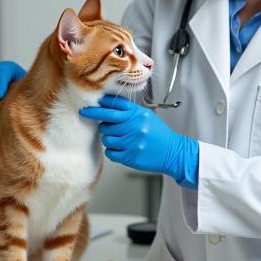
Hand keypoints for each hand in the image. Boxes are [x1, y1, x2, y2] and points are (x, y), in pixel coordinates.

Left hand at [79, 95, 198, 188]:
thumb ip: (128, 111)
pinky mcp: (129, 156)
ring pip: (106, 138)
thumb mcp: (146, 116)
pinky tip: (122, 149)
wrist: (172, 151)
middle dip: (93, 116)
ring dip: (109, 138)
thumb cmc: (158, 133)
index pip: (113, 104)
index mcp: (137, 113)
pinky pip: (110, 152)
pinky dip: (113, 151)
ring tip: (120, 139)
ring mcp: (131, 141)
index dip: (98, 104)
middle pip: (105, 120)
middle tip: (89, 116)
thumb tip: (106, 106)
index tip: (87, 105)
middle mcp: (133, 125)